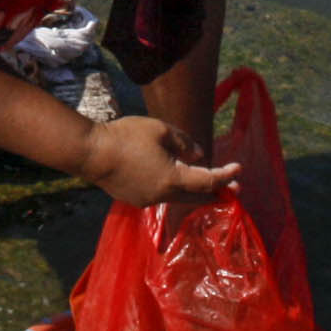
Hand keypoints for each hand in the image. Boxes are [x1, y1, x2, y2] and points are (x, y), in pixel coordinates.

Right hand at [77, 114, 238, 207]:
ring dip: (192, 191)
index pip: (208, 181)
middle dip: (216, 192)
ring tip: (202, 182)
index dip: (226, 175)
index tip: (239, 169)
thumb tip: (200, 156)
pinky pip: (159, 195)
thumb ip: (185, 144)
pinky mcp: (134, 198)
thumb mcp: (161, 130)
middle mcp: (163, 195)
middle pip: (196, 197)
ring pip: (177, 197)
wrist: (91, 153)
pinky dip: (171, 188)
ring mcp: (147, 200)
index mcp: (174, 178)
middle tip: (233, 189)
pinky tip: (169, 177)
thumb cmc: (127, 136)